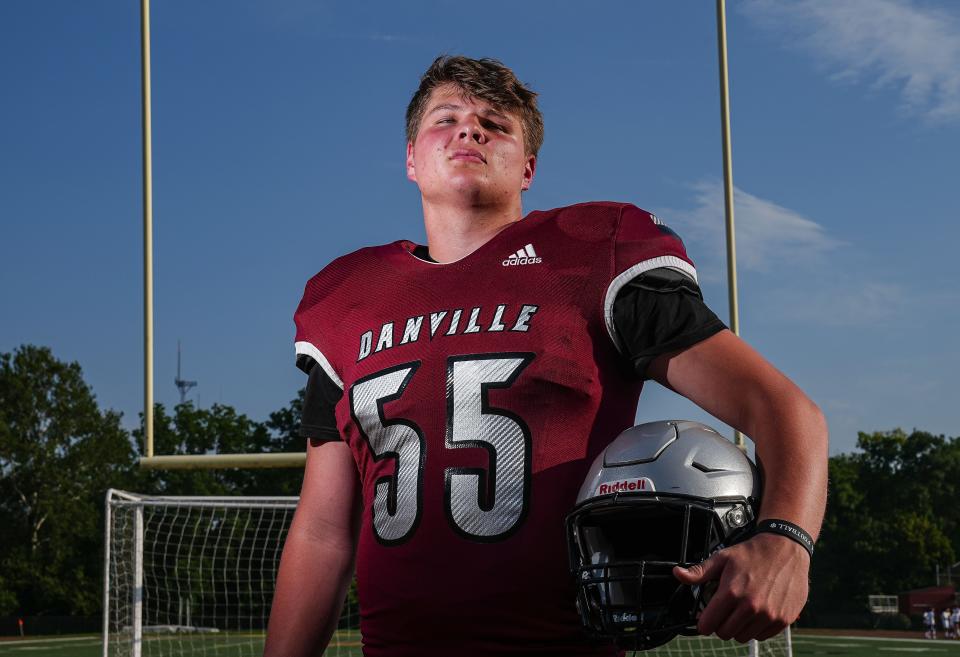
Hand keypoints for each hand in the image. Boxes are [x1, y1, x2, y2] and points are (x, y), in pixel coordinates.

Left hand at [672, 533, 809, 642]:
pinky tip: (755, 612)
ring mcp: (768, 615)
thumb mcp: (722, 558)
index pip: (708, 624)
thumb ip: (699, 571)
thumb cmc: (753, 553)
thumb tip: (678, 574)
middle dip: (720, 624)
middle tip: (724, 612)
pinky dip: (756, 628)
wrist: (785, 548)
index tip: (705, 618)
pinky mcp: (783, 619)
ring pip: (743, 637)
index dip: (703, 622)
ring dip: (738, 627)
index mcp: (732, 592)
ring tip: (740, 610)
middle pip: (724, 633)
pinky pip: (761, 636)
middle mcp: (751, 606)